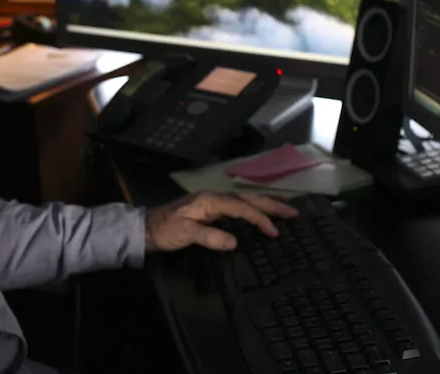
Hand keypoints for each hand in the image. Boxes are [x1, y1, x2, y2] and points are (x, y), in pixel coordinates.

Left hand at [144, 190, 298, 252]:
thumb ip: (209, 237)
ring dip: (265, 203)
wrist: (146, 228)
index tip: (274, 232)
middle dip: (271, 204)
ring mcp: (212, 202)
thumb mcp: (184, 234)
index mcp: (210, 200)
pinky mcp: (210, 209)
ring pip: (245, 200)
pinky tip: (260, 212)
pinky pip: (238, 205)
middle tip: (294, 212)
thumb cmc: (164, 231)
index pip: (241, 207)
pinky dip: (253, 207)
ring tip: (285, 208)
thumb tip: (234, 242)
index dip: (259, 218)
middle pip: (248, 198)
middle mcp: (214, 197)